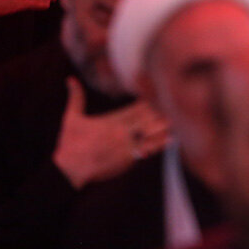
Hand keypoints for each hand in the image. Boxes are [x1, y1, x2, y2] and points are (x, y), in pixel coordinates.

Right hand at [52, 77, 169, 189]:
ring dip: (164, 126)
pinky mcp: (127, 159)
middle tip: (176, 104)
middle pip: (147, 118)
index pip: (136, 108)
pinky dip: (160, 144)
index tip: (162, 94)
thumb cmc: (69, 144)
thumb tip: (70, 79)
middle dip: (161, 112)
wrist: (69, 169)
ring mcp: (126, 145)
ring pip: (150, 132)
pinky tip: (172, 139)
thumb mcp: (71, 118)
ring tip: (179, 119)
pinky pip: (147, 150)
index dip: (150, 102)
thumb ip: (75, 97)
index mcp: (111, 120)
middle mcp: (121, 130)